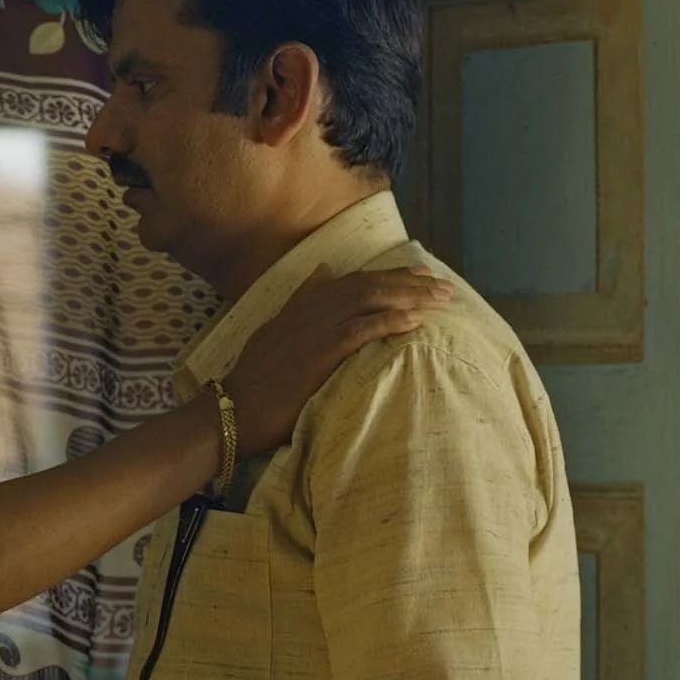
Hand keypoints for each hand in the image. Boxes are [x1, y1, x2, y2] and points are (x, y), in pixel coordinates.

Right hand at [223, 265, 452, 454]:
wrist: (234, 408)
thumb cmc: (254, 378)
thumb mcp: (274, 328)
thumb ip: (301, 300)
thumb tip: (323, 271)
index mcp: (303, 304)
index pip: (354, 281)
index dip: (390, 275)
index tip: (420, 274)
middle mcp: (312, 310)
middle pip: (369, 286)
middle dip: (410, 283)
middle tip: (444, 286)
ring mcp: (316, 329)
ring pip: (370, 301)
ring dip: (409, 297)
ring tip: (440, 299)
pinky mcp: (320, 352)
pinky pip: (362, 330)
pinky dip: (390, 321)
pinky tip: (415, 319)